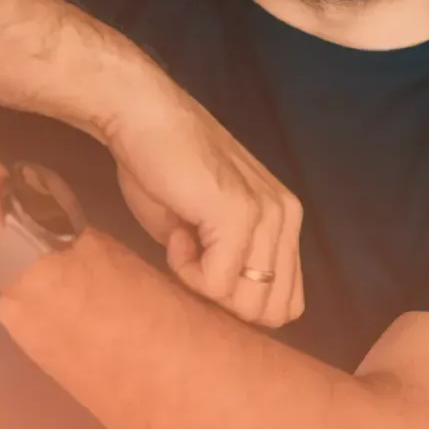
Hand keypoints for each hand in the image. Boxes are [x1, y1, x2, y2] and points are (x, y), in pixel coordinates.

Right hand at [104, 48, 304, 329]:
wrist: (141, 117)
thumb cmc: (163, 170)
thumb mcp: (208, 229)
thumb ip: (232, 262)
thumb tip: (234, 310)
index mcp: (284, 219)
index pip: (287, 301)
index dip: (238, 303)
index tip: (203, 265)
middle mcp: (286, 216)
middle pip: (271, 311)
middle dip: (223, 299)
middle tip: (192, 253)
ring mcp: (267, 215)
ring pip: (247, 304)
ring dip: (203, 284)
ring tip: (184, 238)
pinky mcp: (240, 215)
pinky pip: (218, 283)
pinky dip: (187, 270)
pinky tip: (178, 230)